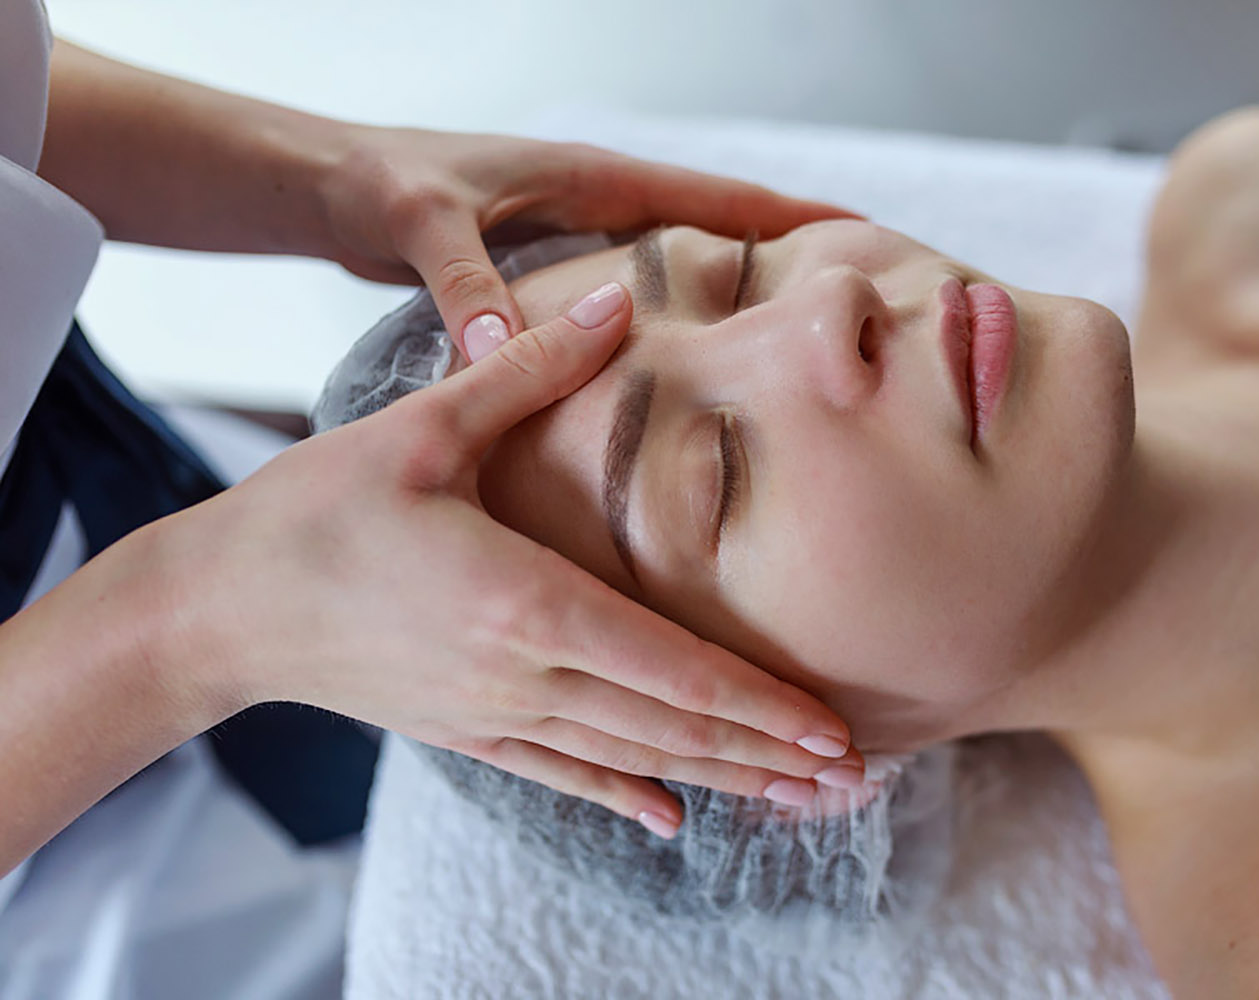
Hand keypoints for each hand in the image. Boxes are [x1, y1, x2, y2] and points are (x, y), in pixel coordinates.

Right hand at [155, 282, 861, 836]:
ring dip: (719, 780)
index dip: (758, 705)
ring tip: (797, 801)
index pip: (669, 669)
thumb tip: (620, 298)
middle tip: (855, 776)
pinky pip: (562, 775)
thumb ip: (532, 368)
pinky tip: (670, 821)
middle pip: (668, 728)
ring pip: (630, 757)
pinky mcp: (467, 733)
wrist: (218, 607)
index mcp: (522, 604)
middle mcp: (520, 677)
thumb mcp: (424, 426)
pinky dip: (623, 794)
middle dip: (767, 754)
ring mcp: (494, 717)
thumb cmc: (316, 510)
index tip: (832, 731)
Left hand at [318, 126, 855, 362]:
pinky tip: (692, 370)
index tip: (866, 237)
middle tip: (856, 302)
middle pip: (718, 231)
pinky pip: (635, 300)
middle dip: (787, 258)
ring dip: (735, 295)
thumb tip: (503, 357)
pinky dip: (674, 324)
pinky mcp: (556, 272)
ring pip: (680, 270)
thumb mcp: (420, 225)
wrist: (326, 188)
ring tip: (795, 346)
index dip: (791, 216)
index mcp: (590, 178)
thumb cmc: (373, 185)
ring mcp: (581, 237)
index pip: (715, 196)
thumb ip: (466, 285)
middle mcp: (598, 203)